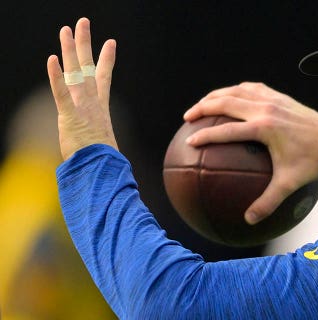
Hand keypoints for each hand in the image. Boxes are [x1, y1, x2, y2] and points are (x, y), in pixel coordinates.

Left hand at [47, 17, 117, 160]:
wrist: (102, 170)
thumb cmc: (104, 162)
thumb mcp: (103, 145)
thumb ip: (100, 140)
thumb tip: (107, 151)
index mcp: (101, 108)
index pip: (104, 77)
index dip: (107, 59)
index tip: (111, 42)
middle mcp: (93, 103)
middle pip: (89, 67)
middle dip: (86, 43)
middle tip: (83, 23)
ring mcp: (83, 108)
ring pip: (76, 73)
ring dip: (70, 50)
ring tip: (66, 30)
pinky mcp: (70, 117)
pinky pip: (62, 93)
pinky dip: (56, 77)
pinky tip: (52, 60)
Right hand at [183, 82, 317, 223]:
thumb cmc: (311, 162)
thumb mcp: (288, 184)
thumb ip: (267, 202)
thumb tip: (248, 220)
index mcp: (264, 128)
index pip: (226, 130)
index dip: (205, 135)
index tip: (189, 141)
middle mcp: (265, 109)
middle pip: (225, 102)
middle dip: (203, 108)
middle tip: (187, 118)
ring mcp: (273, 99)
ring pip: (236, 90)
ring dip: (216, 95)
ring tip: (202, 104)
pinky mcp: (280, 96)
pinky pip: (252, 88)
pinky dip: (236, 90)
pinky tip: (230, 97)